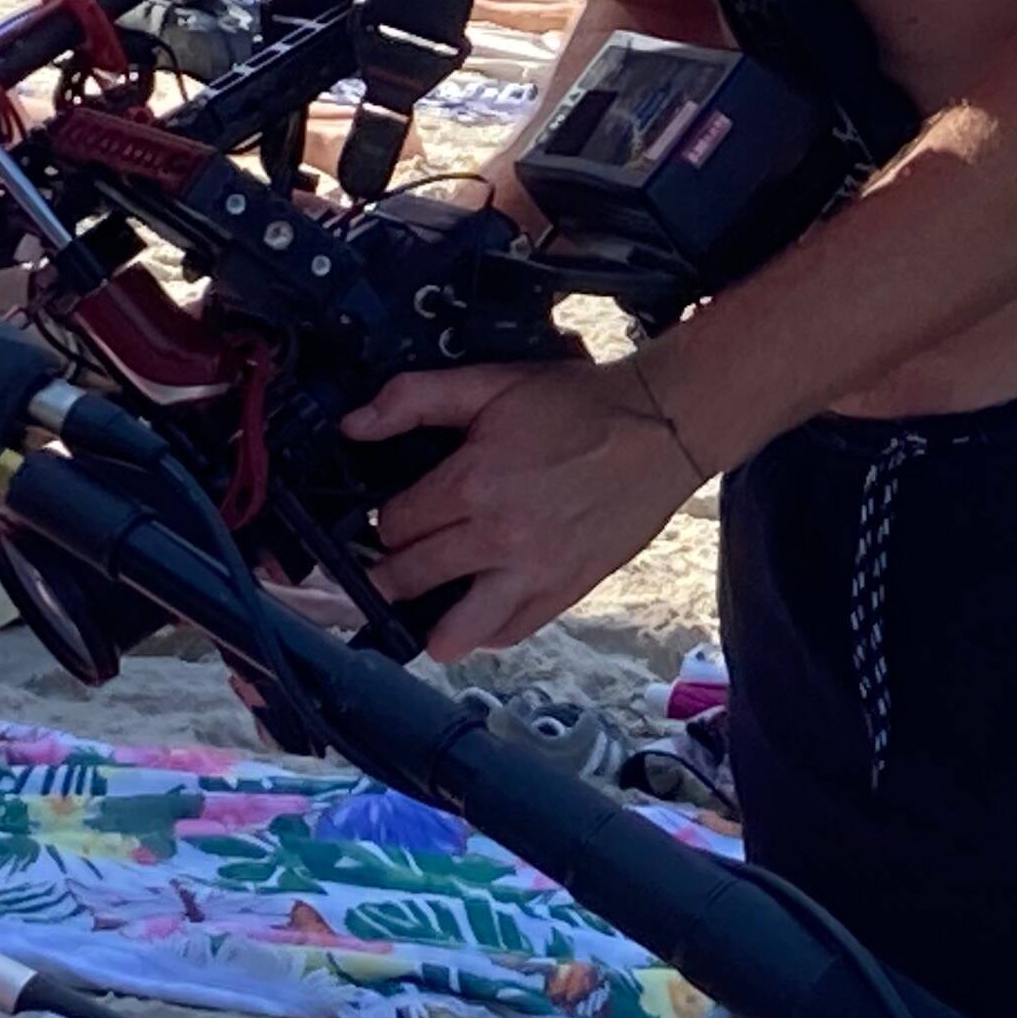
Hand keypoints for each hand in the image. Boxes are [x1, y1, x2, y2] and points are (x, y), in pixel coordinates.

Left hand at [342, 353, 705, 659]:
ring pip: (456, 631)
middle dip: (390, 572)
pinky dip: (485, 629)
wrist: (662, 428)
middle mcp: (498, 538)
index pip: (395, 525)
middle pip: (411, 578)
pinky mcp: (566, 591)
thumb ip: (415, 398)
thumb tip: (354, 424)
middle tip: (390, 566)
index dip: (386, 519)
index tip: (396, 516)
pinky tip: (478, 611)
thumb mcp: (492, 384)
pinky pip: (509, 633)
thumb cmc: (580, 405)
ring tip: (425, 610)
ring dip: (430, 625)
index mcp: (473, 484)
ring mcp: (534, 572)